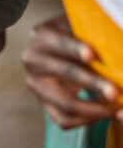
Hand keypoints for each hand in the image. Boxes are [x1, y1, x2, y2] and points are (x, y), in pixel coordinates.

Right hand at [22, 13, 121, 127]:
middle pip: (65, 74)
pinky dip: (86, 120)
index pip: (59, 43)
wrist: (56, 52)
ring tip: (116, 108)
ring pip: (65, 103)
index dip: (75, 49)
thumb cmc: (73, 35)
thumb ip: (88, 33)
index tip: (93, 55)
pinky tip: (104, 114)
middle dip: (93, 83)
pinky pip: (64, 120)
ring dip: (94, 109)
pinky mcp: (43, 104)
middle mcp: (33, 61)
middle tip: (115, 92)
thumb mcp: (76, 27)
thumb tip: (112, 45)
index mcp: (40, 37)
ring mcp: (36, 85)